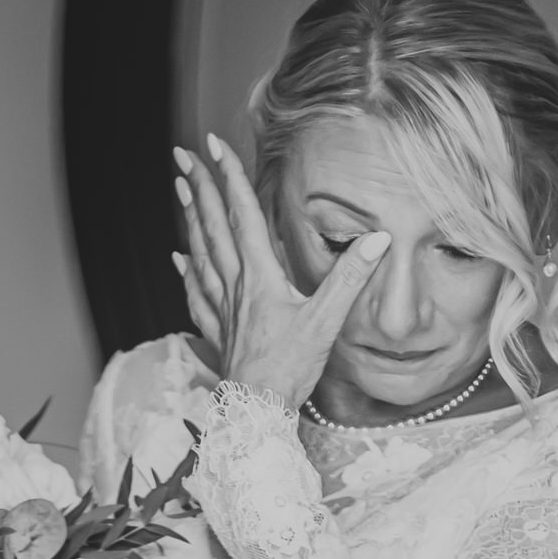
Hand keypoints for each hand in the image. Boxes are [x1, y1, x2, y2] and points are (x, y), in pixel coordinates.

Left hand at [172, 132, 389, 409]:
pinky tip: (178, 260)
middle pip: (214, 228)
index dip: (230, 178)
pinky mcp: (219, 330)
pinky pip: (198, 293)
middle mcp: (235, 286)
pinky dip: (187, 271)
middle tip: (184, 158)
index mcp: (260, 276)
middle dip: (201, 189)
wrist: (256, 411)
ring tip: (181, 192)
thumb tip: (378, 238)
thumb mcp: (326, 321)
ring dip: (192, 220)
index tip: (214, 146)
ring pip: (202, 254)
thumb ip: (350, 277)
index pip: (243, 215)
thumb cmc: (289, 369)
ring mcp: (223, 308)